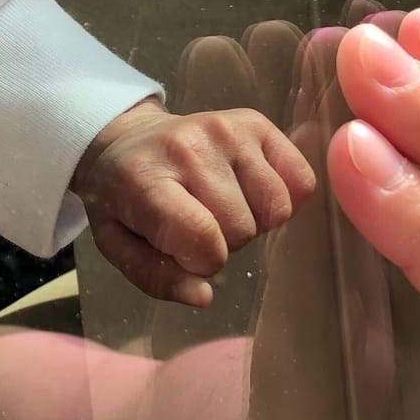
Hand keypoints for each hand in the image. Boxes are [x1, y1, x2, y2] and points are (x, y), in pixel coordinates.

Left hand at [72, 100, 314, 305]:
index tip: (185, 252)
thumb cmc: (124, 201)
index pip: (203, 239)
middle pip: (241, 228)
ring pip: (275, 208)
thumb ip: (155, 277)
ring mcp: (226, 129)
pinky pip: (300, 181)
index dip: (203, 262)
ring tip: (220, 204)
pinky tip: (247, 189)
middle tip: (197, 222)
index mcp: (143, 179)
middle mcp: (188, 147)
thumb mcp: (119, 245)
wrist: (128, 140)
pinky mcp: (255, 122)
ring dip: (253, 219)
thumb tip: (204, 296)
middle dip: (223, 241)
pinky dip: (281, 196)